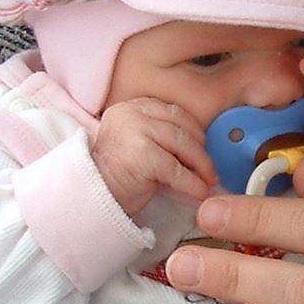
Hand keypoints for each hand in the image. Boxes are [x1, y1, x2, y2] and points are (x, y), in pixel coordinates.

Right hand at [90, 99, 214, 213]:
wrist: (93, 197)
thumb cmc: (119, 175)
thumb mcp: (139, 143)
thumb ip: (162, 135)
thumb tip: (202, 145)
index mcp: (131, 107)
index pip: (174, 112)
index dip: (194, 130)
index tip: (205, 147)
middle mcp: (131, 113)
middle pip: (181, 126)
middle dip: (200, 149)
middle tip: (210, 168)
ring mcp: (134, 131)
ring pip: (182, 143)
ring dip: (201, 165)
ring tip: (208, 180)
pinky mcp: (140, 154)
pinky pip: (176, 168)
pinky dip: (192, 183)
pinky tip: (199, 192)